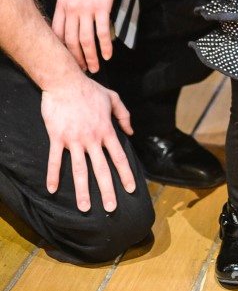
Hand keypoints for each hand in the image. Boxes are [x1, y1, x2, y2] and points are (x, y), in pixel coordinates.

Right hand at [41, 72, 135, 212]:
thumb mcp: (113, 98)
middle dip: (107, 190)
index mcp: (106, 130)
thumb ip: (124, 115)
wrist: (65, 81)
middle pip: (101, 169)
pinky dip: (52, 175)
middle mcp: (92, 138)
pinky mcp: (57, 138)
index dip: (125, 174)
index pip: (119, 157)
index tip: (130, 189)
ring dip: (82, 190)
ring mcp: (74, 140)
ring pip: (79, 170)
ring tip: (85, 208)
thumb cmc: (89, 89)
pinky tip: (52, 190)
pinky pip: (55, 160)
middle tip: (111, 208)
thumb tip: (131, 132)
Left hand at [52, 0, 119, 72]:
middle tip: (83, 70)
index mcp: (61, 5)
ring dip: (91, 57)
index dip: (62, 50)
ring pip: (86, 40)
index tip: (68, 60)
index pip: (57, 34)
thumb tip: (69, 19)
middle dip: (76, 59)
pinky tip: (108, 54)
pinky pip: (102, 32)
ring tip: (96, 67)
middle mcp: (71, 9)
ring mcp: (86, 9)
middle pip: (71, 41)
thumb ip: (67, 4)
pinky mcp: (102, 7)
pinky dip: (105, 46)